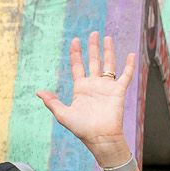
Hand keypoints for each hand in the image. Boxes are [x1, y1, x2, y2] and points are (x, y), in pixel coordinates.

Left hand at [36, 31, 137, 161]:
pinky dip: (129, 66)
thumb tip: (38, 91)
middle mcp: (94, 84)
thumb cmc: (81, 128)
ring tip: (107, 38)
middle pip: (93, 61)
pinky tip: (130, 54)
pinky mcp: (118, 91)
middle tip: (93, 33)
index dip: (76, 53)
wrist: (100, 137)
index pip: (78, 66)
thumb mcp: (63, 114)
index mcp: (81, 88)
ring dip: (108, 51)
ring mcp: (107, 87)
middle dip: (93, 47)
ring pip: (109, 64)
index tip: (75, 40)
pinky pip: (125, 76)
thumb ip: (52, 102)